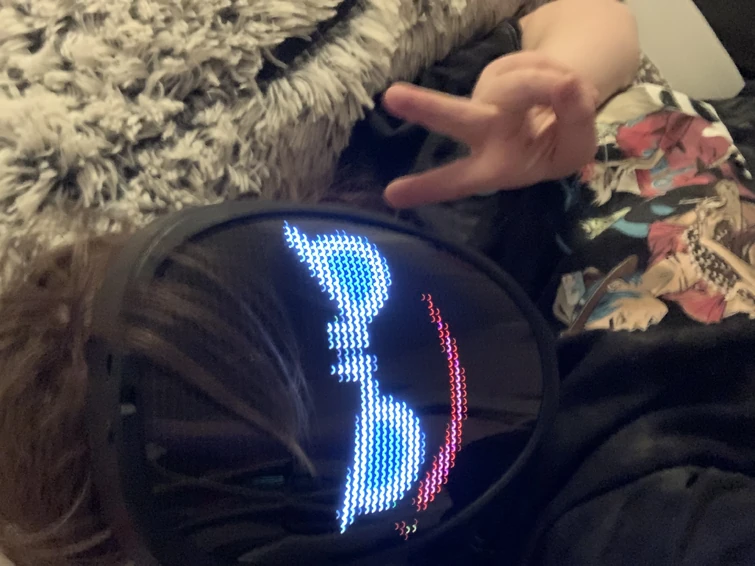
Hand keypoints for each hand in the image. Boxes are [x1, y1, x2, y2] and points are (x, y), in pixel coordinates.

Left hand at [382, 52, 598, 207]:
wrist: (566, 106)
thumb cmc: (561, 142)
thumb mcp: (576, 148)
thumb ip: (575, 120)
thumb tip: (566, 84)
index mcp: (495, 167)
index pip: (460, 180)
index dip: (429, 187)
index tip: (390, 195)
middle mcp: (483, 132)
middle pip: (458, 117)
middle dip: (428, 107)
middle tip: (391, 96)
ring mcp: (487, 98)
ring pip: (522, 83)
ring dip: (552, 85)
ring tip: (570, 93)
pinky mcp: (496, 73)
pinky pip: (535, 65)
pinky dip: (554, 72)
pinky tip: (557, 84)